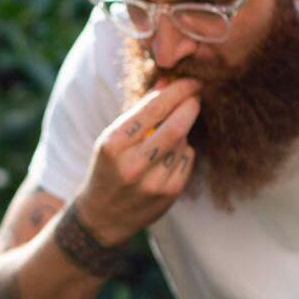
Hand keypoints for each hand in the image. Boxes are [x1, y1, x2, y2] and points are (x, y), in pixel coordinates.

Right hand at [76, 77, 200, 245]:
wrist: (102, 216)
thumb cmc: (107, 169)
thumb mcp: (112, 139)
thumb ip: (140, 112)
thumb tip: (168, 82)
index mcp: (113, 145)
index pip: (152, 110)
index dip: (177, 92)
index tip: (190, 82)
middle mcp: (132, 165)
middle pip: (176, 127)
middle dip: (190, 105)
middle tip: (196, 94)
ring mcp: (153, 182)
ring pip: (183, 142)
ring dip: (182, 131)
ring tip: (169, 134)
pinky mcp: (169, 194)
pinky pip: (187, 160)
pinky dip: (183, 151)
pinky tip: (168, 157)